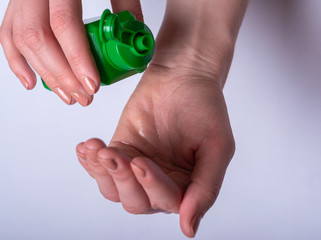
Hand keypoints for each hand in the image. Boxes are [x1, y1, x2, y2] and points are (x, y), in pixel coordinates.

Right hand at [0, 0, 141, 105]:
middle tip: (84, 96)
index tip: (92, 84)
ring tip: (68, 95)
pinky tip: (32, 82)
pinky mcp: (17, 4)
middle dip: (62, 75)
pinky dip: (17, 61)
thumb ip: (125, 4)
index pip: (64, 24)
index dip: (77, 59)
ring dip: (45, 75)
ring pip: (22, 40)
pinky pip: (7, 33)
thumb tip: (133, 35)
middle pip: (39, 38)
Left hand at [76, 53, 234, 236]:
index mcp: (187, 184)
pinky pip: (101, 167)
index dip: (152, 186)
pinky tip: (88, 148)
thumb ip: (206, 188)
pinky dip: (91, 161)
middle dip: (125, 181)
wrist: (183, 74)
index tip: (143, 162)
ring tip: (100, 150)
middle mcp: (162, 180)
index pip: (167, 202)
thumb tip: (190, 228)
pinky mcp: (122, 148)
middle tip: (121, 155)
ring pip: (115, 190)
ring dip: (105, 173)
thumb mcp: (217, 147)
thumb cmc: (204, 106)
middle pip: (136, 202)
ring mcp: (139, 165)